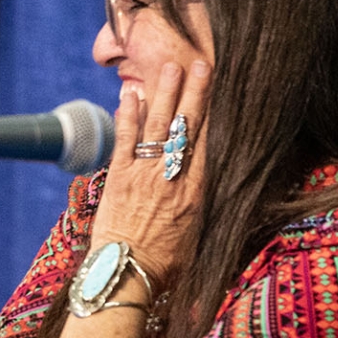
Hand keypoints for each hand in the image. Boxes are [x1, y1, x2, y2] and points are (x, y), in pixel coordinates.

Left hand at [90, 59, 209, 284]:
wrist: (127, 274)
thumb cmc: (165, 264)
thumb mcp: (197, 235)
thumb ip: (203, 206)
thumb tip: (215, 188)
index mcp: (197, 192)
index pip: (208, 143)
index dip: (214, 113)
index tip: (220, 89)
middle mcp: (173, 178)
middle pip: (188, 127)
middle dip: (195, 93)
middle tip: (202, 63)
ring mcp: (144, 175)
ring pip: (158, 127)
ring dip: (164, 95)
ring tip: (170, 67)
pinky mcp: (118, 178)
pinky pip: (125, 140)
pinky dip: (128, 116)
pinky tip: (130, 94)